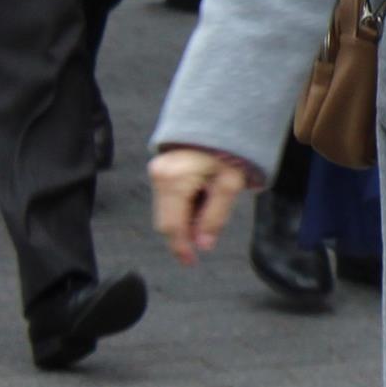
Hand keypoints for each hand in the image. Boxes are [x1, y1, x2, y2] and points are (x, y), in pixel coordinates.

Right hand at [150, 146, 255, 264]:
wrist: (220, 124)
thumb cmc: (229, 152)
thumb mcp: (229, 186)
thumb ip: (215, 217)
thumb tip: (203, 244)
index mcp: (174, 180)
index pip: (172, 225)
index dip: (181, 247)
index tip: (190, 262)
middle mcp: (159, 176)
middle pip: (166, 221)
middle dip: (185, 233)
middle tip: (208, 235)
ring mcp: (156, 173)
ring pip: (167, 212)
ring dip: (186, 219)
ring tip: (210, 205)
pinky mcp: (159, 172)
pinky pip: (168, 200)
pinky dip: (184, 208)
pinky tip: (201, 199)